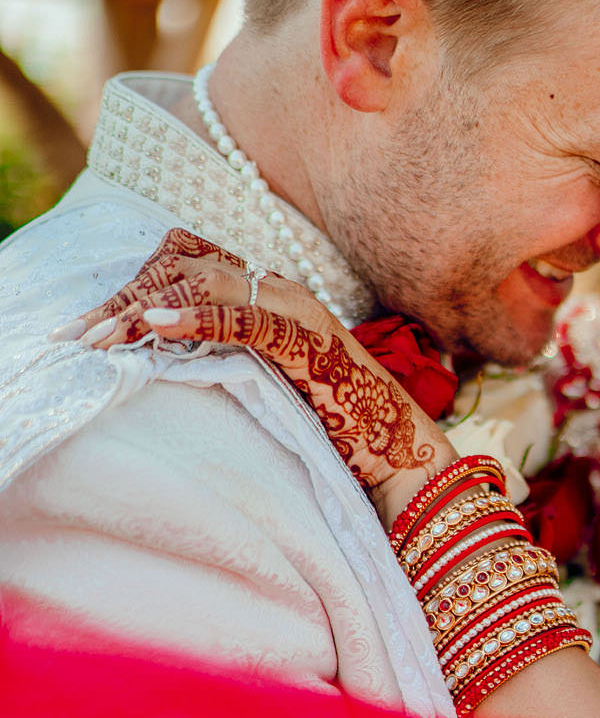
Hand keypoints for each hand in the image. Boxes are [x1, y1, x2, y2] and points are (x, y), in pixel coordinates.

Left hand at [53, 229, 448, 511]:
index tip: (92, 328)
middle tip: (81, 337)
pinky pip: (244, 316)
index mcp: (269, 296)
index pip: (186, 263)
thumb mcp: (267, 388)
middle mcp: (281, 291)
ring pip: (205, 283)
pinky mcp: (309, 341)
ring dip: (146, 308)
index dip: (135, 286)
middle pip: (183, 265)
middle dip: (126, 298)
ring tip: (105, 337)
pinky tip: (158, 326)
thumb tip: (167, 366)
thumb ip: (228, 363)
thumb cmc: (338, 431)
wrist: (399, 455)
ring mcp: (297, 311)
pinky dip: (198, 316)